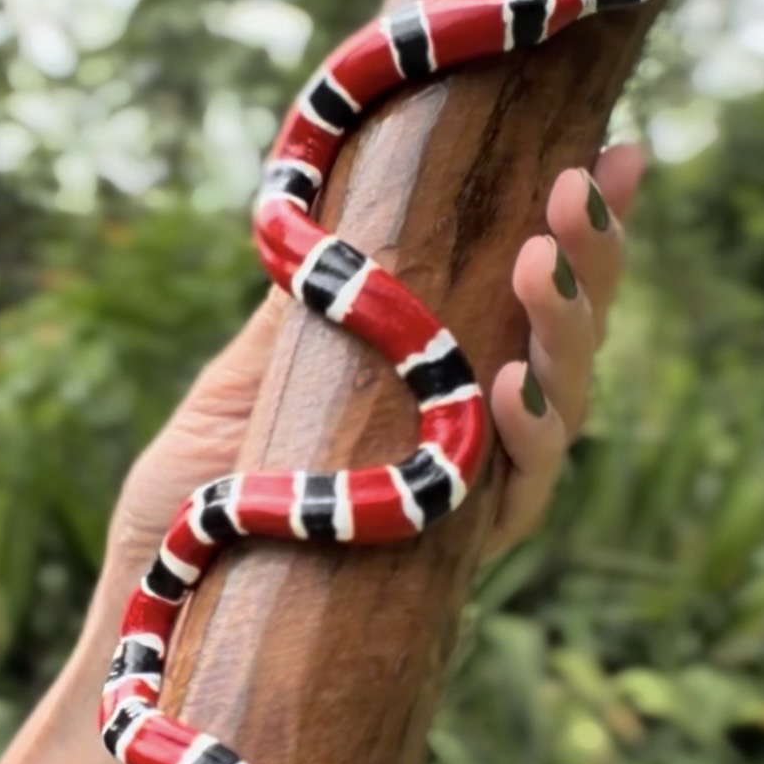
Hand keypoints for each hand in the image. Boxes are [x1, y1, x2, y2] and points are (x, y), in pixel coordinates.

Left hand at [105, 149, 642, 598]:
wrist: (147, 612)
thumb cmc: (192, 499)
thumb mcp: (243, 376)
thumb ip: (309, 308)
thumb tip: (345, 203)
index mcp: (436, 382)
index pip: (528, 295)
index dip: (583, 230)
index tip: (616, 151)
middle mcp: (471, 438)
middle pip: (566, 342)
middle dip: (589, 262)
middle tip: (582, 187)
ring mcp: (468, 498)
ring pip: (560, 408)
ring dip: (562, 333)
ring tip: (542, 263)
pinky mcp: (448, 561)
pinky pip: (514, 497)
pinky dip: (523, 440)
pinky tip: (515, 385)